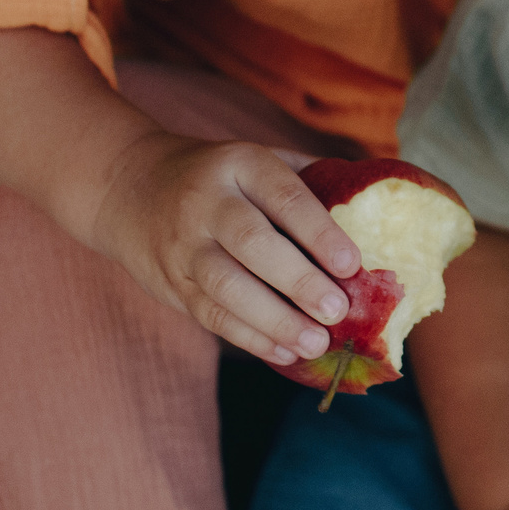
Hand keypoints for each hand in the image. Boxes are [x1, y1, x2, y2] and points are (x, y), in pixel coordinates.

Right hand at [85, 128, 361, 364]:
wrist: (129, 186)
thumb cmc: (220, 176)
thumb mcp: (256, 158)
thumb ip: (310, 179)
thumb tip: (379, 207)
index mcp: (239, 164)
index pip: (283, 196)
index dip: (319, 231)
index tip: (352, 264)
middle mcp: (206, 202)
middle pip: (251, 243)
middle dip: (298, 280)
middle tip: (338, 311)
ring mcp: (183, 244)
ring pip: (225, 287)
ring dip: (273, 320)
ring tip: (316, 343)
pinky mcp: (171, 281)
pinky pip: (209, 314)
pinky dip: (248, 337)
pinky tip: (283, 351)